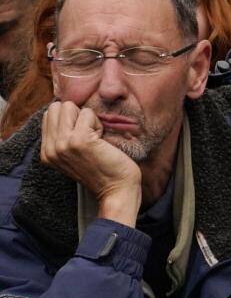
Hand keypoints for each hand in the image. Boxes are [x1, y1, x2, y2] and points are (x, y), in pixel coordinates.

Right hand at [40, 102, 141, 222]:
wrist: (117, 190)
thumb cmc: (103, 170)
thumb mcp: (74, 155)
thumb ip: (63, 137)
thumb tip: (66, 110)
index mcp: (47, 153)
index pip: (48, 116)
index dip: (70, 119)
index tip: (83, 138)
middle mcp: (50, 149)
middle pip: (57, 108)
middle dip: (77, 116)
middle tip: (91, 136)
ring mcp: (62, 144)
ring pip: (69, 107)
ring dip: (87, 119)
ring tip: (96, 139)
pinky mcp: (78, 140)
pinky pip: (87, 113)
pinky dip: (98, 123)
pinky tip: (102, 142)